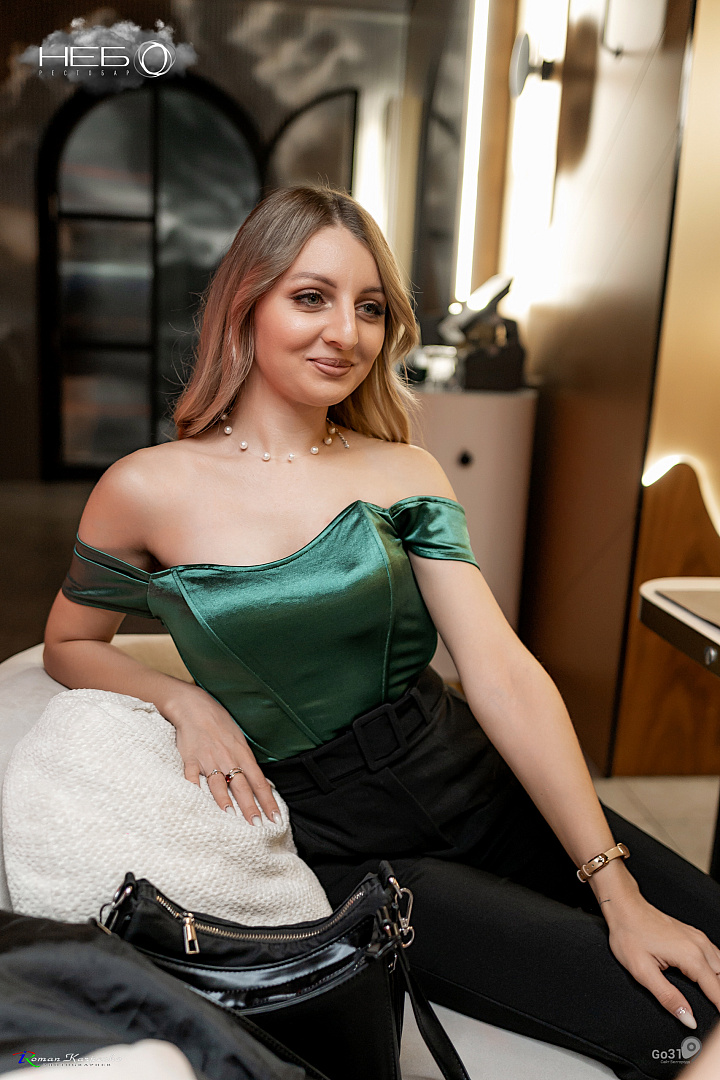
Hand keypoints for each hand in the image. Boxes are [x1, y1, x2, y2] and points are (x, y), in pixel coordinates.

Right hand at [164, 685, 280, 825]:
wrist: (195, 707)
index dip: (268, 801)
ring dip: (225, 801)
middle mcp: (228, 759)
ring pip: (218, 784)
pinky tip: (198, 802)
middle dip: (251, 808)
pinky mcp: (191, 759)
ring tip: (231, 817)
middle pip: (242, 787)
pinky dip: (195, 790)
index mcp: (242, 755)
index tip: (275, 818)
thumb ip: (248, 763)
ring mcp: (209, 760)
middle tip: (258, 826)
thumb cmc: (220, 724)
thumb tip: (262, 784)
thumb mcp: (239, 741)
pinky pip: (193, 778)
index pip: (259, 782)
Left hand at [604, 890, 719, 1026]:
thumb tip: (688, 1018)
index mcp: (690, 957)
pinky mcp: (694, 935)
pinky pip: (716, 955)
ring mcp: (698, 938)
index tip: (719, 1023)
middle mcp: (699, 946)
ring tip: (714, 1000)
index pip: (718, 991)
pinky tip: (712, 979)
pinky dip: (719, 971)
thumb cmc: (629, 935)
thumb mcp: (643, 972)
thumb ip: (668, 997)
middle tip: (715, 1012)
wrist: (624, 907)